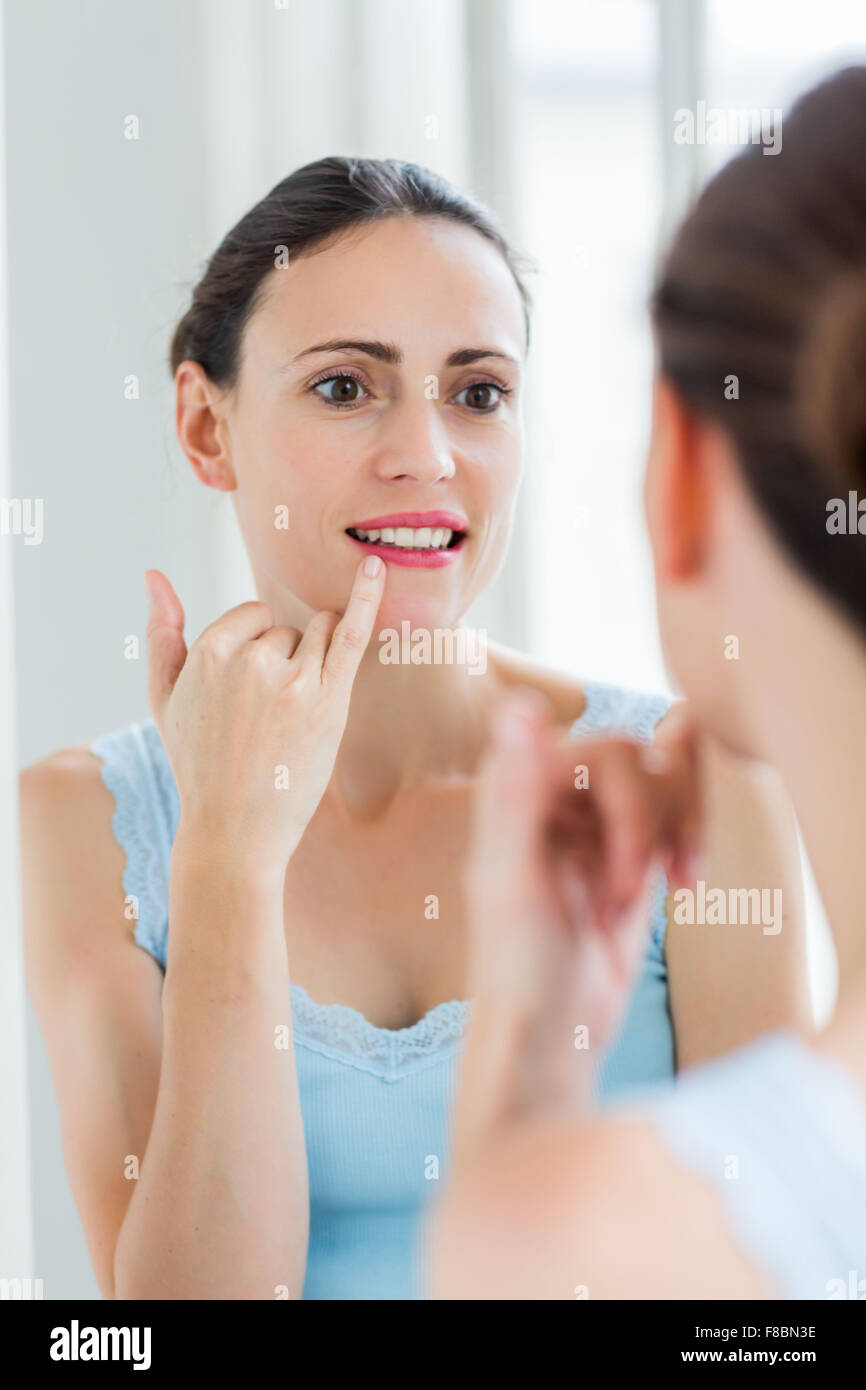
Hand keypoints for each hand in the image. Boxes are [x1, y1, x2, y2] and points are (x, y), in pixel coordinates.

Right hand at [144, 556, 386, 870]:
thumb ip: (162, 634)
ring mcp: (294, 680)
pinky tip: (377, 568)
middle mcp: (252, 660)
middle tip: (265, 721)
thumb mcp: (163, 699)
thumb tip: (153, 574)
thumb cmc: (198, 765)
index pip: (252, 618)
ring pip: (318, 635)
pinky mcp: (330, 702)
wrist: (234, 831)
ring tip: (294, 712)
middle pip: (285, 630)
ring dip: (314, 662)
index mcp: (210, 654)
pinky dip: (367, 598)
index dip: (254, 651)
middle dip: (282, 664)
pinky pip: (352, 635)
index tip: (247, 693)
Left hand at [453, 688, 701, 1162]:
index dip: (631, 804)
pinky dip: (691, 843)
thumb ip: (516, 793)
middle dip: (655, 826)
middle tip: (635, 892)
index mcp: (517, 785)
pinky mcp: (628, 852)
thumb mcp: (512, 882)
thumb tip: (518, 708)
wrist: (548, 1037)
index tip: (625, 868)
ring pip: (667, 779)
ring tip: (673, 886)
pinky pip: (677, 811)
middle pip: (644, 759)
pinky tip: (684, 884)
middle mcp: (555, 791)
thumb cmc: (516, 968)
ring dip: (682, 832)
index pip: (605, 750)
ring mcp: (594, 820)